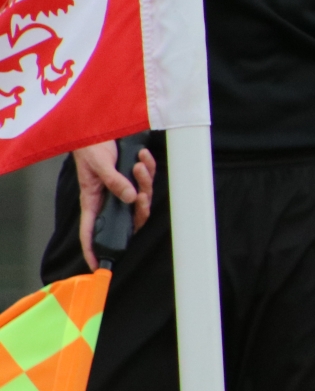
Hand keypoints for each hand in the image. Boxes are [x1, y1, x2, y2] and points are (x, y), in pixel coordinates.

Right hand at [74, 142, 155, 270]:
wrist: (99, 125)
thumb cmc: (91, 146)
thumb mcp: (100, 164)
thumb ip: (114, 181)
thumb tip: (130, 198)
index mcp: (93, 200)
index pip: (91, 230)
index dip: (93, 248)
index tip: (98, 265)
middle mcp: (109, 197)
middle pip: (130, 216)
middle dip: (141, 208)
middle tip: (142, 194)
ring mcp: (122, 187)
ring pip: (142, 197)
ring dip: (145, 182)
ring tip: (139, 165)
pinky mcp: (132, 175)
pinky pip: (147, 179)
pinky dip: (148, 167)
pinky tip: (143, 156)